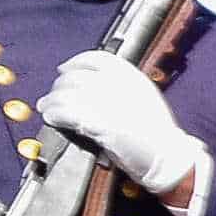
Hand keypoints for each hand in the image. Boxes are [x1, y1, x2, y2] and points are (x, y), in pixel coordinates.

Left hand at [41, 52, 208, 205]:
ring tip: (47, 108)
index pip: (96, 59)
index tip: (64, 69)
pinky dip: (55, 114)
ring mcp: (108, 103)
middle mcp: (118, 85)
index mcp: (132, 76)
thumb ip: (121, 88)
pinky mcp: (98, 123)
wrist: (167, 156)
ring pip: (66, 94)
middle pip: (76, 77)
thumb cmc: (156, 132)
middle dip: (59, 86)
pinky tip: (52, 118)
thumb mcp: (143, 98)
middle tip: (53, 97)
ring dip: (52, 101)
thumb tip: (91, 86)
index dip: (75, 62)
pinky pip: (66, 113)